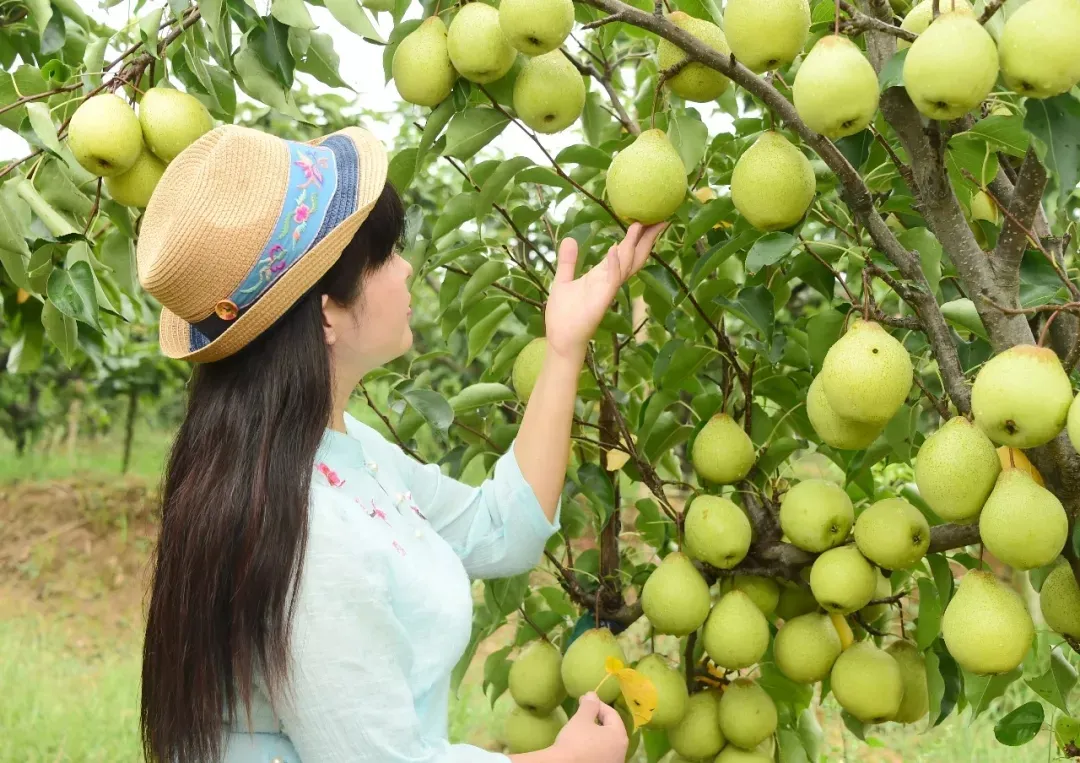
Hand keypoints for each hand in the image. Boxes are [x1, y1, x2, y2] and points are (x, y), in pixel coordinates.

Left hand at [544, 222, 666, 361]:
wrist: (560, 339)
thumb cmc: (563, 314)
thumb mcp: (563, 281)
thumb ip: (568, 261)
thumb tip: (570, 238)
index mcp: (602, 274)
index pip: (625, 252)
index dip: (637, 237)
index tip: (648, 218)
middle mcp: (609, 280)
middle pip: (634, 256)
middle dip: (647, 239)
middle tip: (661, 218)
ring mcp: (607, 290)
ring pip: (626, 265)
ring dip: (632, 246)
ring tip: (638, 225)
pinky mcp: (601, 299)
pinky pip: (611, 279)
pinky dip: (614, 264)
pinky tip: (615, 249)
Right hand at [551, 693, 627, 762]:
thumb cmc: (575, 741)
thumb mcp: (581, 719)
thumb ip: (590, 705)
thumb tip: (593, 695)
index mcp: (619, 737)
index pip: (612, 714)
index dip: (598, 704)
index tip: (584, 700)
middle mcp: (621, 752)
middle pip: (612, 729)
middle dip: (598, 718)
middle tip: (584, 712)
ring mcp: (614, 762)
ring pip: (607, 742)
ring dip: (597, 732)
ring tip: (583, 727)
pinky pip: (602, 753)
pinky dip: (595, 745)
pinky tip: (584, 744)